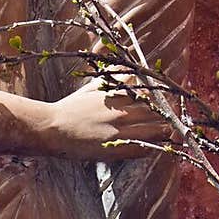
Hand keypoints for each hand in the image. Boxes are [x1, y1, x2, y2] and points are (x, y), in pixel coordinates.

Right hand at [46, 75, 172, 161]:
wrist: (51, 129)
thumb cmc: (70, 108)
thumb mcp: (93, 88)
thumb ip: (114, 79)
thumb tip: (129, 69)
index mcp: (119, 94)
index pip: (153, 95)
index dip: (162, 101)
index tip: (164, 105)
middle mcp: (123, 110)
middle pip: (159, 113)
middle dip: (165, 116)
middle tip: (167, 122)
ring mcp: (121, 130)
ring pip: (157, 131)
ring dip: (162, 133)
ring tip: (162, 136)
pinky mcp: (116, 149)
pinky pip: (144, 149)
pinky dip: (150, 148)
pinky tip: (148, 147)